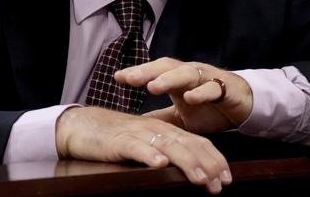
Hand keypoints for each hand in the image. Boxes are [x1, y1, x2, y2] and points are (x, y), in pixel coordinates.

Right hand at [55, 106, 231, 193]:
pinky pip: (136, 147)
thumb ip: (164, 152)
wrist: (82, 126)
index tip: (228, 178)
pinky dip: (149, 155)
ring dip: (187, 162)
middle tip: (222, 183)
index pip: (196, 142)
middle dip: (208, 164)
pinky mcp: (119, 140)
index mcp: (164, 130)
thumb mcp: (145, 145)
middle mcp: (155, 130)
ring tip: (201, 178)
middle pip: (188, 144)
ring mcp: (138, 134)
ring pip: (168, 146)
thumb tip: (186, 172)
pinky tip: (159, 163)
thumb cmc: (115, 138)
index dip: (214, 159)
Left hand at [115, 57, 252, 133]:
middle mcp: (189, 73)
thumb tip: (133, 126)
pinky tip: (189, 98)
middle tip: (129, 78)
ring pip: (186, 74)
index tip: (117, 77)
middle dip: (147, 72)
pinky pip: (212, 88)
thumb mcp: (180, 117)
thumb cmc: (208, 107)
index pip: (153, 71)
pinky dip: (200, 92)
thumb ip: (159, 119)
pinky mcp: (224, 88)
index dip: (136, 73)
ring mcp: (207, 79)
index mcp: (176, 79)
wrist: (242, 105)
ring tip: (153, 87)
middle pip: (165, 67)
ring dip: (169, 79)